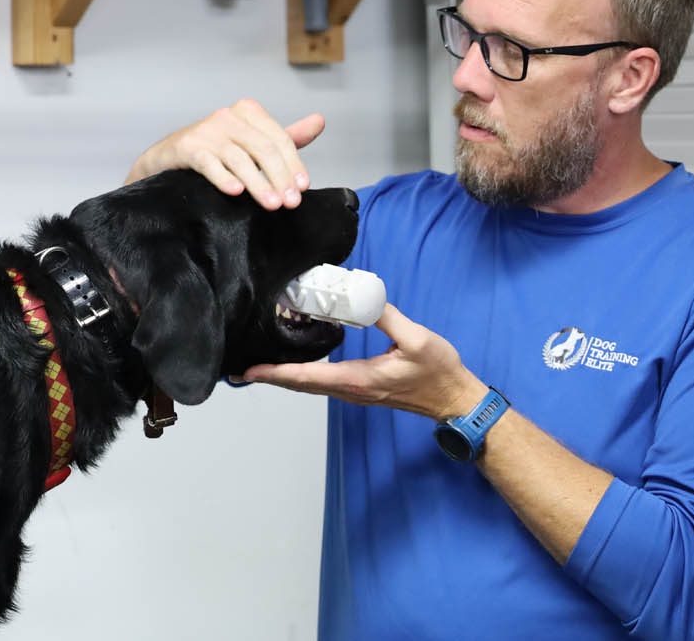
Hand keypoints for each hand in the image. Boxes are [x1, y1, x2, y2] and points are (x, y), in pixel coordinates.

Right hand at [125, 98, 324, 209]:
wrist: (167, 159)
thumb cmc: (216, 150)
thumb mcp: (254, 142)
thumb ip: (286, 137)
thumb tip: (320, 122)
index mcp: (248, 111)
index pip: (279, 138)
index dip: (293, 164)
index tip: (302, 188)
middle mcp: (228, 116)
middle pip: (263, 149)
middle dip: (280, 177)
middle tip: (289, 203)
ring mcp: (206, 131)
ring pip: (239, 158)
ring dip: (258, 184)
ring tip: (271, 205)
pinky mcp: (186, 147)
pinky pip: (209, 163)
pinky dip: (223, 178)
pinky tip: (236, 192)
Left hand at [242, 304, 488, 419]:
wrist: (454, 399)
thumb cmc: (438, 373)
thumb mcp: (415, 338)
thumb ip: (386, 315)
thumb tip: (362, 294)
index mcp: (358, 378)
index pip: (306, 377)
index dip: (274, 373)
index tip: (249, 371)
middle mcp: (350, 389)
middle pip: (300, 385)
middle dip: (269, 376)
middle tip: (239, 370)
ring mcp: (355, 392)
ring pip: (309, 386)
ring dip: (283, 377)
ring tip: (258, 367)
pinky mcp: (361, 389)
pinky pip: (322, 384)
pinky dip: (302, 376)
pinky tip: (296, 366)